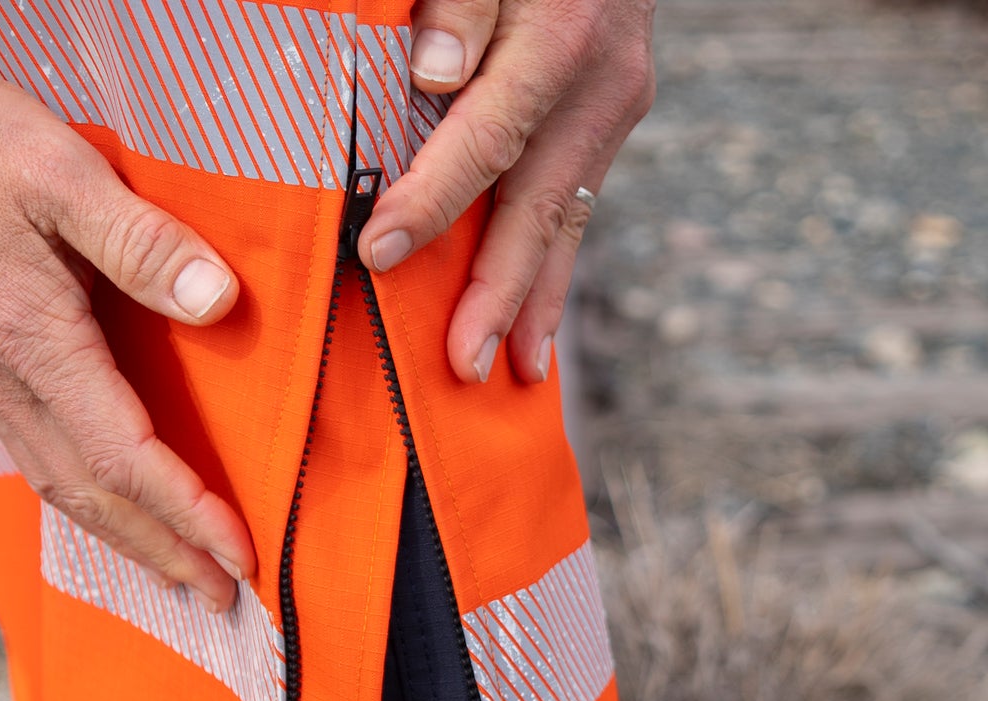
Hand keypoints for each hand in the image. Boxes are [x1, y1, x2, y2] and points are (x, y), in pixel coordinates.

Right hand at [0, 4, 254, 612]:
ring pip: (63, 491)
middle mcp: (6, 382)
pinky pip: (41, 465)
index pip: (125, 457)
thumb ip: (143, 241)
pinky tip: (115, 515)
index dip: (187, 513)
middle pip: (94, 499)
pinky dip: (88, 508)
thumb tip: (217, 300)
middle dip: (164, 554)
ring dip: (127, 543)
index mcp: (32, 342)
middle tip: (223, 597)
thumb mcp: (62, 172)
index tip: (239, 556)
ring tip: (180, 575)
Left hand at [358, 0, 655, 385]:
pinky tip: (534, 332)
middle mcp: (594, 88)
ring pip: (562, 224)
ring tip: (515, 376)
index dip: (431, 202)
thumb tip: (433, 73)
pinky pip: (572, 213)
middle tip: (465, 366)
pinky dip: (549, 273)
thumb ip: (463, 1)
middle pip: (535, 210)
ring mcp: (609, 112)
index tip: (379, 251)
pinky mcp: (607, 124)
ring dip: (534, 304)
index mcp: (556, 42)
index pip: (485, 140)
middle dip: (497, 296)